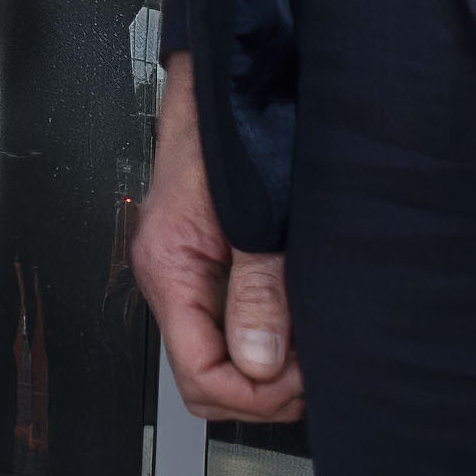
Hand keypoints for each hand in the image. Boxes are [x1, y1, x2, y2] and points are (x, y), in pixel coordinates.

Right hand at [134, 72, 301, 423]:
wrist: (226, 79)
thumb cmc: (237, 128)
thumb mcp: (258, 216)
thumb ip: (258, 292)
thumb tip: (259, 363)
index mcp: (169, 265)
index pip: (198, 374)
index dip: (252, 395)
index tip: (298, 382)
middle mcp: (167, 273)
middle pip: (200, 379)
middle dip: (257, 392)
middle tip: (308, 374)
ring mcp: (183, 269)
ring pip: (213, 356)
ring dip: (261, 369)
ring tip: (307, 350)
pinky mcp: (202, 260)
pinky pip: (222, 325)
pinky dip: (260, 340)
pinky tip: (292, 325)